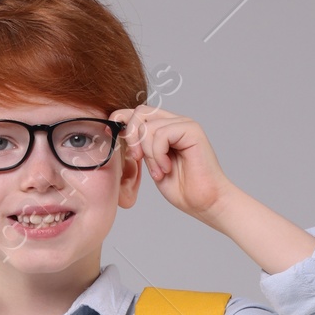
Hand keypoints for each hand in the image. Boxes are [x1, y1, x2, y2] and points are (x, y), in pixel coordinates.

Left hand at [110, 104, 233, 222]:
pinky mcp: (192, 130)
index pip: (138, 112)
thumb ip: (140, 148)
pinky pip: (161, 134)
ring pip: (149, 126)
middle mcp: (176, 122)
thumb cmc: (183, 189)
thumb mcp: (152, 165)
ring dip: (148, 154)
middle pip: (140, 112)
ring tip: (159, 172)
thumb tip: (118, 133)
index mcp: (166, 129)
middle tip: (137, 159)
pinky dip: (158, 155)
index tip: (109, 135)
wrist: (205, 202)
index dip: (121, 119)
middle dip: (132, 137)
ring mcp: (184, 124)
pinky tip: (167, 169)